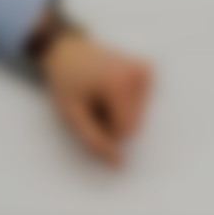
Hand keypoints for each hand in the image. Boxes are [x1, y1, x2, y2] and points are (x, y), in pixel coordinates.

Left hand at [40, 33, 154, 167]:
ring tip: (100, 92)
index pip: (125, 131)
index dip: (104, 128)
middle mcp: (139, 73)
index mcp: (120, 83)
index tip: (89, 109)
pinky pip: (142, 102)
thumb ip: (94, 141)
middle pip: (134, 124)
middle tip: (93, 100)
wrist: (66, 50)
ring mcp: (146, 69)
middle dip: (112, 120)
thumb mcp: (71, 115)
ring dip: (117, 111)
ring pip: (138, 116)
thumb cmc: (65, 81)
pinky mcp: (148, 69)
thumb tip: (119, 164)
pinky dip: (125, 101)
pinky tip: (111, 87)